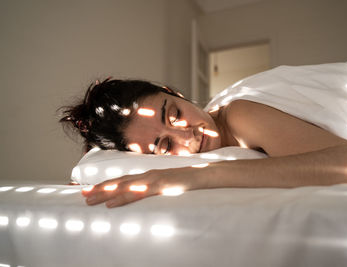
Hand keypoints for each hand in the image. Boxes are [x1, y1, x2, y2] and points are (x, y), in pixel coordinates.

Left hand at [81, 167, 205, 207]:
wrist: (208, 174)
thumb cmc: (192, 181)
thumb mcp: (172, 186)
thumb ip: (160, 189)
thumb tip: (150, 195)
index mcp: (151, 176)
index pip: (126, 180)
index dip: (109, 184)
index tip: (93, 189)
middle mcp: (149, 175)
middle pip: (120, 182)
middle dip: (100, 188)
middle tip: (82, 194)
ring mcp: (154, 180)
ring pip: (124, 186)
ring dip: (105, 193)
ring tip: (89, 199)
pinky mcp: (161, 186)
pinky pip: (138, 193)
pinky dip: (122, 197)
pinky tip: (111, 203)